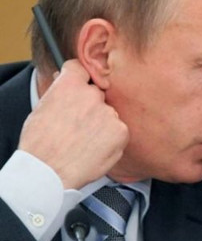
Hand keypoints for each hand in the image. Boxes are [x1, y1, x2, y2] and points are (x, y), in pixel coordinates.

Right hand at [18, 60, 128, 188]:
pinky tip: (95, 149)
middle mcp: (92, 94)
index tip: (79, 87)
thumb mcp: (42, 109)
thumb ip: (59, 93)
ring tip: (85, 142)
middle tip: (79, 125)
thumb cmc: (41, 144)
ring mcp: (109, 112)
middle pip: (97, 94)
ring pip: (109, 114)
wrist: (50, 172)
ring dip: (102, 125)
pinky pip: (119, 131)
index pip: (80, 69)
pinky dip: (111, 140)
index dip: (79, 79)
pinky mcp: (121, 130)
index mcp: (69, 85)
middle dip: (91, 106)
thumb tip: (65, 82)